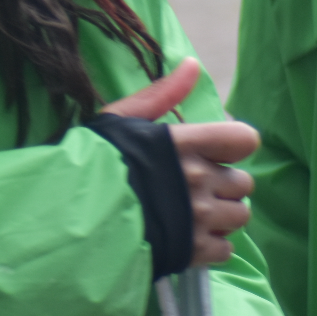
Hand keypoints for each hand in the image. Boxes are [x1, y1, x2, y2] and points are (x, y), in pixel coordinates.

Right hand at [102, 58, 259, 266]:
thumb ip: (163, 93)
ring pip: (240, 216)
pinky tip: (189, 238)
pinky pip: (225, 249)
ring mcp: (198, 218)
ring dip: (222, 216)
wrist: (72, 217)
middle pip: (243, 183)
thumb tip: (192, 64)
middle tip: (197, 188)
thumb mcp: (122, 118)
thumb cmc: (95, 163)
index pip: (244, 139)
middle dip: (225, 185)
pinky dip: (212, 246)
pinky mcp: (192, 251)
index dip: (235, 146)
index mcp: (185, 144)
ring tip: (195, 215)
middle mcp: (199, 179)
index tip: (217, 153)